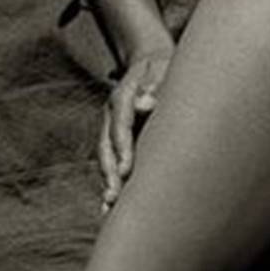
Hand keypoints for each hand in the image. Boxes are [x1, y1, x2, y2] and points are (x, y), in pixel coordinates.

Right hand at [99, 41, 172, 212]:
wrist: (151, 61)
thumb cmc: (163, 67)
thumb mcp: (162, 69)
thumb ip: (155, 85)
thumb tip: (147, 104)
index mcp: (123, 96)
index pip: (121, 125)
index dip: (122, 149)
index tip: (126, 170)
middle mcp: (112, 114)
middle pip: (106, 146)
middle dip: (109, 172)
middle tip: (113, 198)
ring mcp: (112, 126)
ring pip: (105, 156)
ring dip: (108, 181)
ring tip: (108, 209)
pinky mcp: (117, 137)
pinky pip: (112, 160)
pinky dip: (111, 180)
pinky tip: (110, 206)